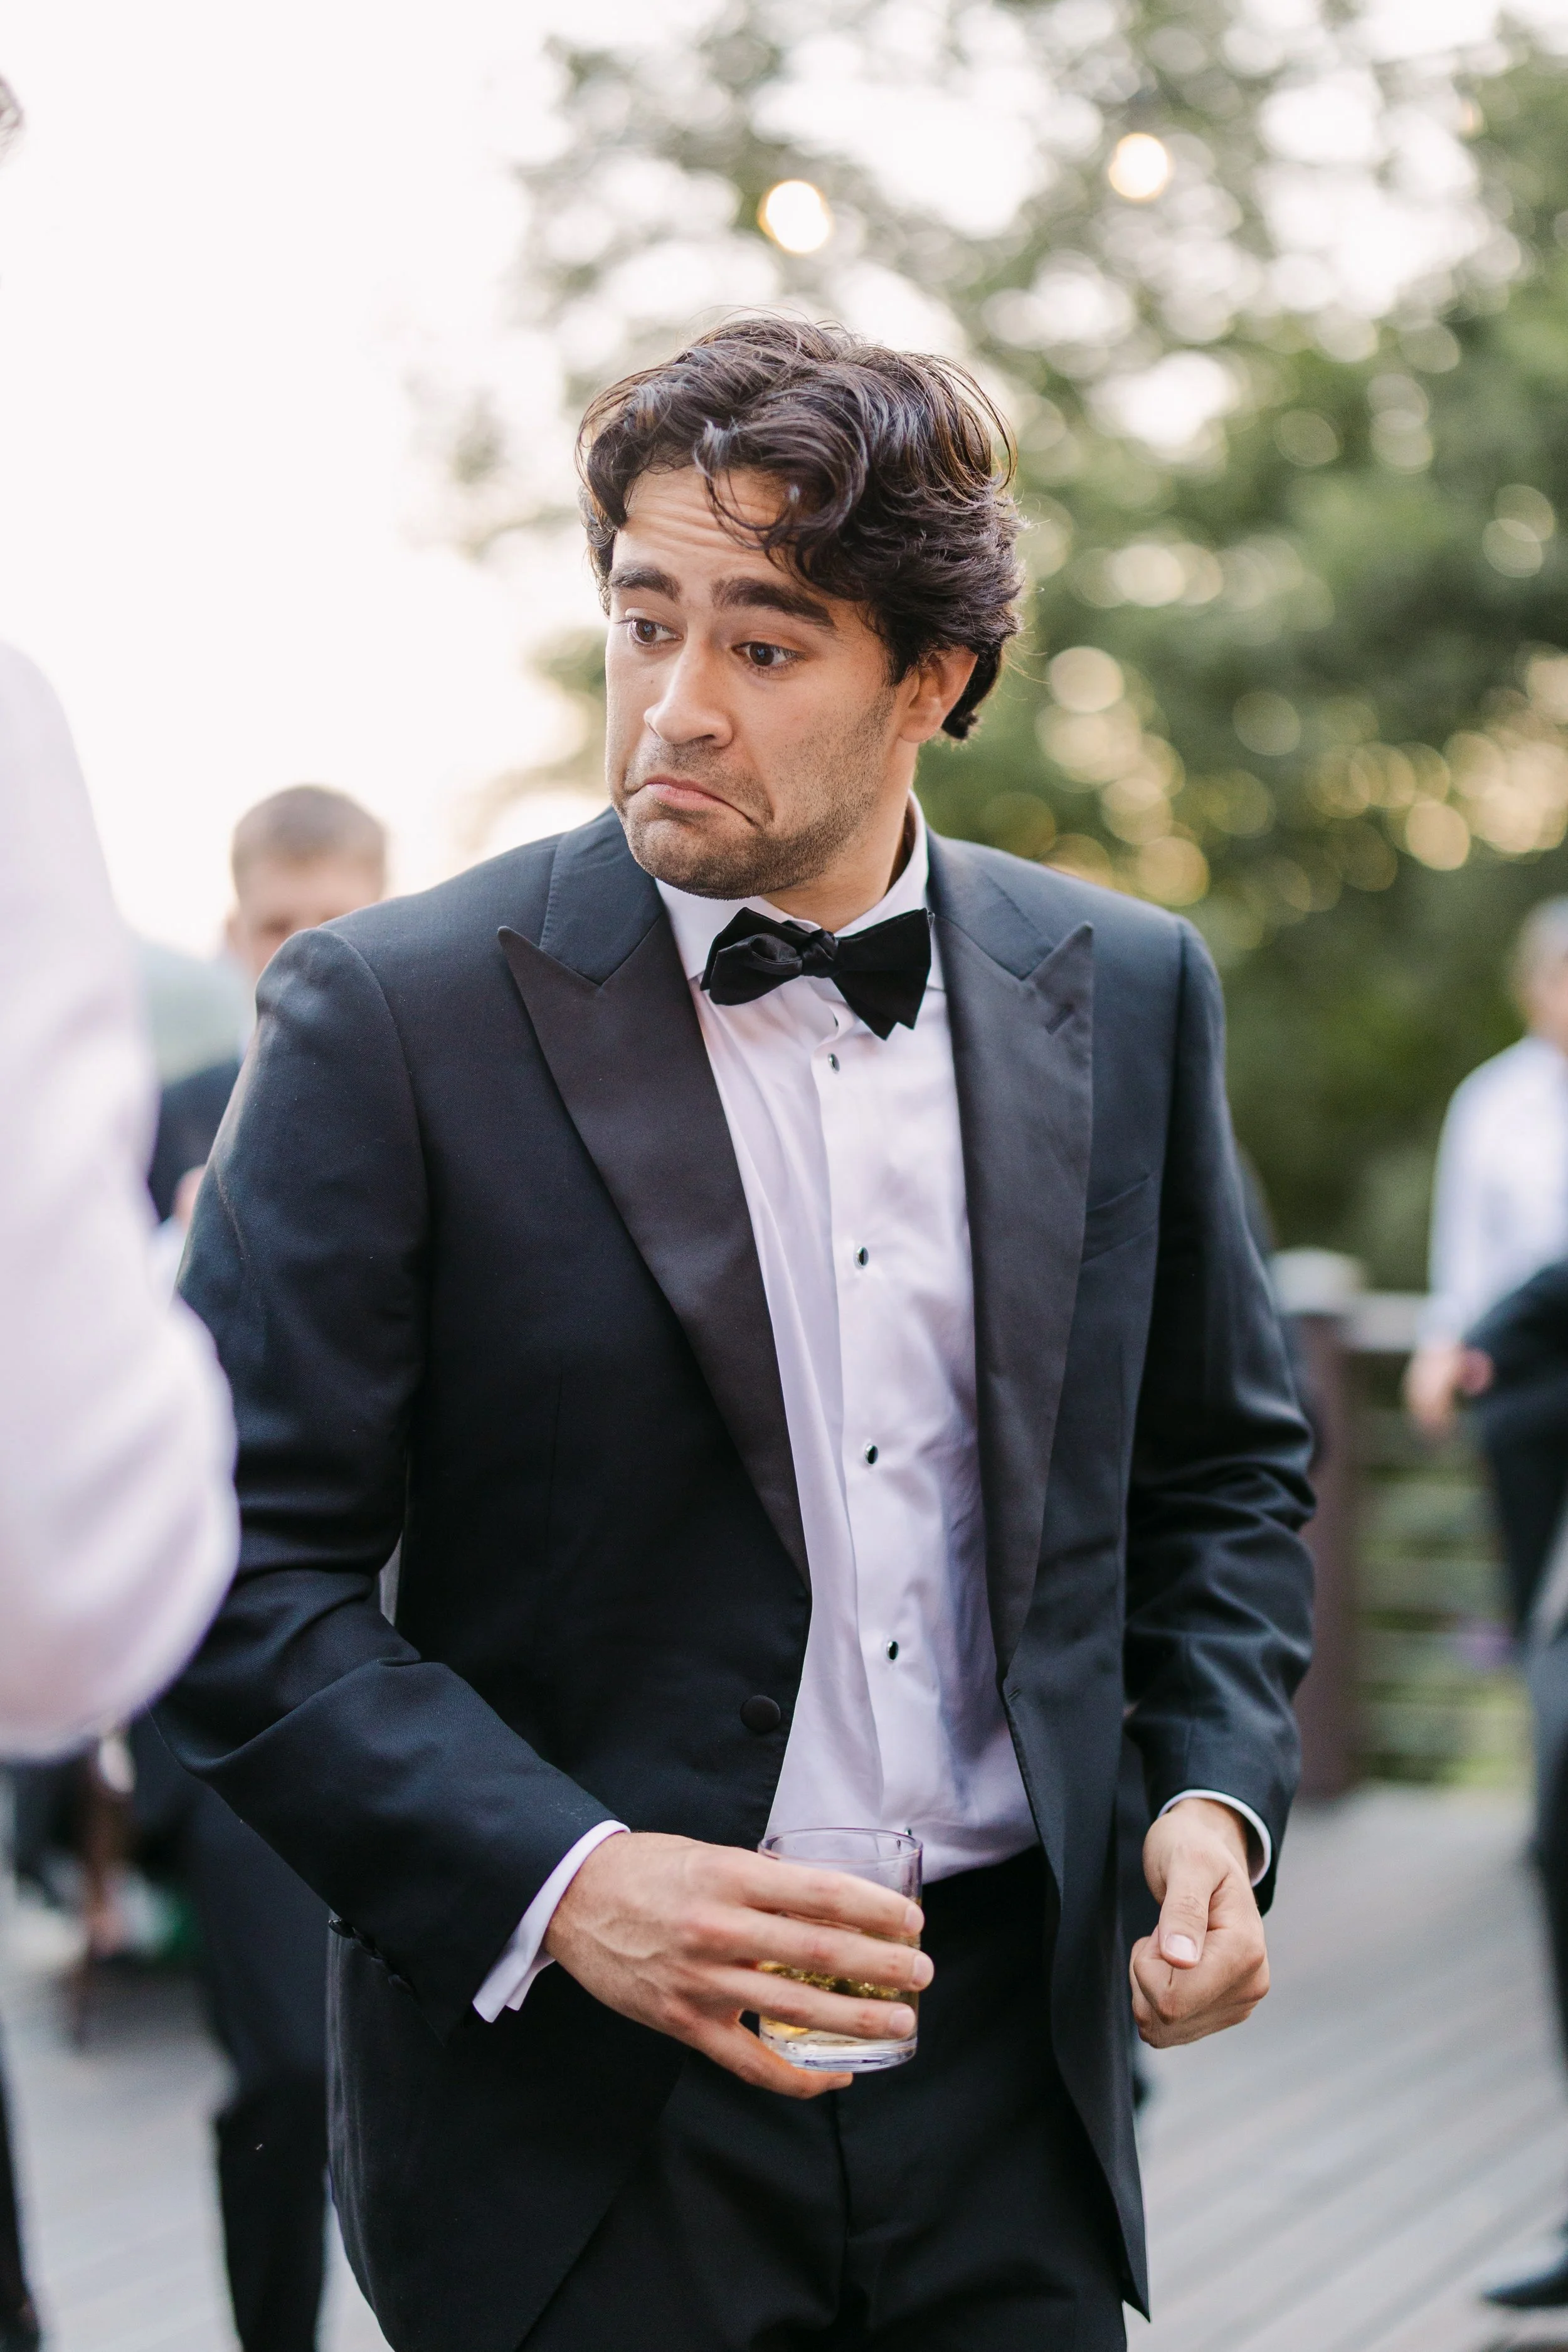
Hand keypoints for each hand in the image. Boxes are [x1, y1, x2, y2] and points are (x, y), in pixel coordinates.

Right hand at [543, 1831, 930, 2097]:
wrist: (571, 1897)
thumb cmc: (647, 1870)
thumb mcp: (710, 1855)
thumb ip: (764, 1880)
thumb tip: (830, 1901)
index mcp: (730, 1876)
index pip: (821, 1893)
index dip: (875, 1909)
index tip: (911, 1920)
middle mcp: (719, 1928)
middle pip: (821, 1953)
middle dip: (883, 1966)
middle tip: (922, 1973)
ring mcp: (701, 1981)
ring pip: (795, 2009)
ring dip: (858, 2018)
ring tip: (901, 2022)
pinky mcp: (683, 2022)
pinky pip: (751, 2063)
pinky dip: (799, 2078)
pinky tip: (836, 2076)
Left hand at [1131, 1798, 1268, 2047]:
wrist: (1209, 1851)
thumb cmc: (1193, 1850)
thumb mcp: (1186, 1864)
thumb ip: (1183, 1909)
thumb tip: (1181, 1960)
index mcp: (1245, 1953)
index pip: (1173, 2000)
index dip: (1148, 1965)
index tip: (1163, 1927)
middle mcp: (1251, 1986)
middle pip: (1165, 2018)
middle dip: (1145, 1974)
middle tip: (1164, 1931)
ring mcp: (1239, 2003)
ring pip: (1163, 2028)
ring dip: (1148, 1985)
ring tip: (1170, 1941)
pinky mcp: (1222, 2012)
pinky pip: (1168, 2029)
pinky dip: (1155, 1996)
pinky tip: (1172, 1962)